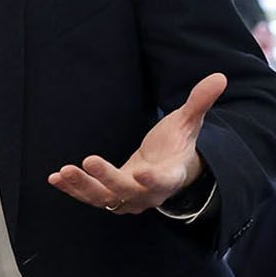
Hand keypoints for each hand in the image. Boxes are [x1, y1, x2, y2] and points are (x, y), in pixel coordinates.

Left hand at [49, 74, 226, 214]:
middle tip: (88, 161)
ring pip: (104, 198)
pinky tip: (55, 177)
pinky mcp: (111, 197)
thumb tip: (220, 77)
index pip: (164, 181)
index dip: (154, 179)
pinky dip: (73, 189)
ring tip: (63, 171)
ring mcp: (128, 198)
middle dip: (107, 178)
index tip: (142, 172)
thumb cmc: (177, 145)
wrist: (166, 169)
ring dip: (83, 186)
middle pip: (127, 191)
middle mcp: (149, 193)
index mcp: (171, 176)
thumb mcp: (188, 123)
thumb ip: (199, 102)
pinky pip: (90, 197)